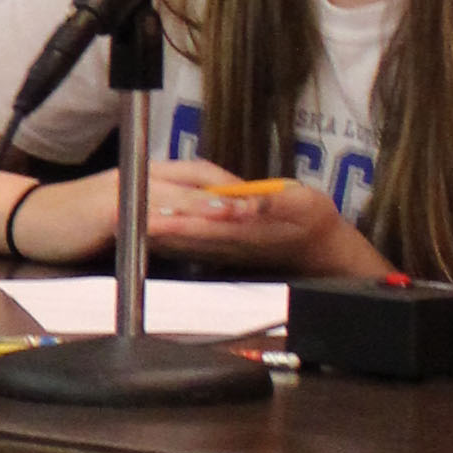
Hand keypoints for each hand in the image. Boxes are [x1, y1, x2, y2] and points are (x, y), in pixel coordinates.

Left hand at [143, 162, 375, 278]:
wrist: (323, 249)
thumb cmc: (314, 221)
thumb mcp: (301, 202)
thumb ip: (271, 203)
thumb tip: (246, 204)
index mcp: (248, 228)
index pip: (207, 224)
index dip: (178, 221)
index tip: (152, 216)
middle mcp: (233, 242)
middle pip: (189, 237)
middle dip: (159, 230)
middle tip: (129, 221)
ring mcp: (229, 249)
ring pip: (188, 244)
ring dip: (160, 238)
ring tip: (131, 227)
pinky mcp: (228, 249)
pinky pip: (195, 248)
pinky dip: (173, 244)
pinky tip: (152, 238)